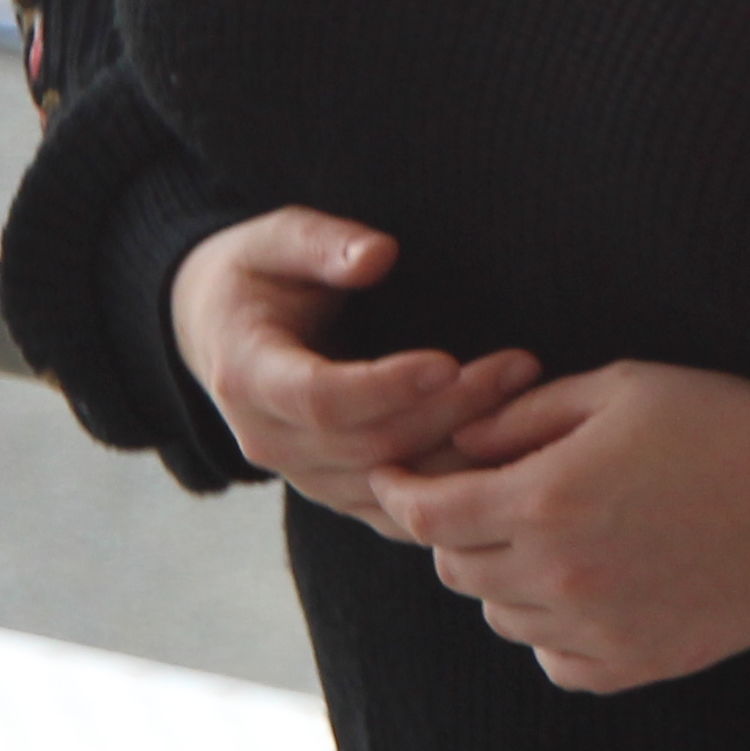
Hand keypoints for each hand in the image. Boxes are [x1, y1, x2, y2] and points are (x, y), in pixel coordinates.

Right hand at [168, 208, 536, 539]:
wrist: (221, 334)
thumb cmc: (256, 276)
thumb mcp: (274, 239)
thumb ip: (322, 243)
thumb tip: (378, 255)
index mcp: (246, 377)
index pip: (320, 399)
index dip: (385, 387)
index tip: (447, 361)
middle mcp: (269, 442)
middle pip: (369, 446)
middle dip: (450, 411)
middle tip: (519, 367)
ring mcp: (303, 478)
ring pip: (391, 488)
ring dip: (463, 453)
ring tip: (528, 402)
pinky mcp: (335, 494)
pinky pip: (398, 512)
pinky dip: (454, 491)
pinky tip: (508, 453)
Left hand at [374, 362, 749, 694]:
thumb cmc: (722, 425)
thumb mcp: (620, 388)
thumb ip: (526, 414)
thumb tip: (460, 440)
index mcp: (545, 499)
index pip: (427, 513)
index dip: (399, 490)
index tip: (397, 475)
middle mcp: (558, 575)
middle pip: (454, 567)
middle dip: (454, 528)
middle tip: (485, 495)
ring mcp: (595, 629)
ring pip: (499, 617)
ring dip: (501, 579)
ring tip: (543, 538)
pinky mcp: (633, 664)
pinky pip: (553, 661)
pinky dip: (550, 631)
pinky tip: (582, 590)